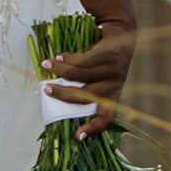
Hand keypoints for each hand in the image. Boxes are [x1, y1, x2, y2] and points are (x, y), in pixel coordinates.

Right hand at [43, 22, 134, 139]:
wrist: (124, 34)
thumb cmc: (107, 62)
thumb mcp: (102, 80)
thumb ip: (86, 90)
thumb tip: (58, 99)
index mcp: (114, 96)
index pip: (108, 117)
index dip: (94, 128)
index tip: (78, 136)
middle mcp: (115, 85)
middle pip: (86, 95)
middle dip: (63, 94)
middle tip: (47, 90)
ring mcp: (112, 69)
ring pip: (81, 75)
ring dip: (60, 71)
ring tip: (47, 65)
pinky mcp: (107, 54)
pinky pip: (82, 60)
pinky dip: (67, 59)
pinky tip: (59, 57)